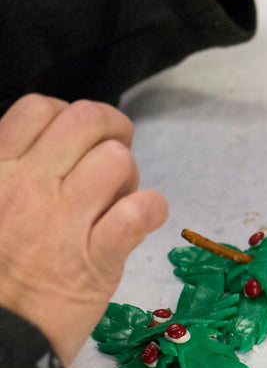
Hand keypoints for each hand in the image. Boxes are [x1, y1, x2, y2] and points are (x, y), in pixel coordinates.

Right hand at [0, 96, 167, 364]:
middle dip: (111, 130)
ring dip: (128, 175)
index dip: (67, 116)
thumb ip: (5, 178)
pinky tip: (139, 224)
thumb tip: (35, 157)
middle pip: (88, 121)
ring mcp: (65, 221)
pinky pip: (142, 209)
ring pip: (118, 159)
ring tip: (117, 198)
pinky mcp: (98, 258)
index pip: (39, 109)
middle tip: (112, 155)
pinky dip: (151, 210)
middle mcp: (28, 187)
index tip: (76, 141)